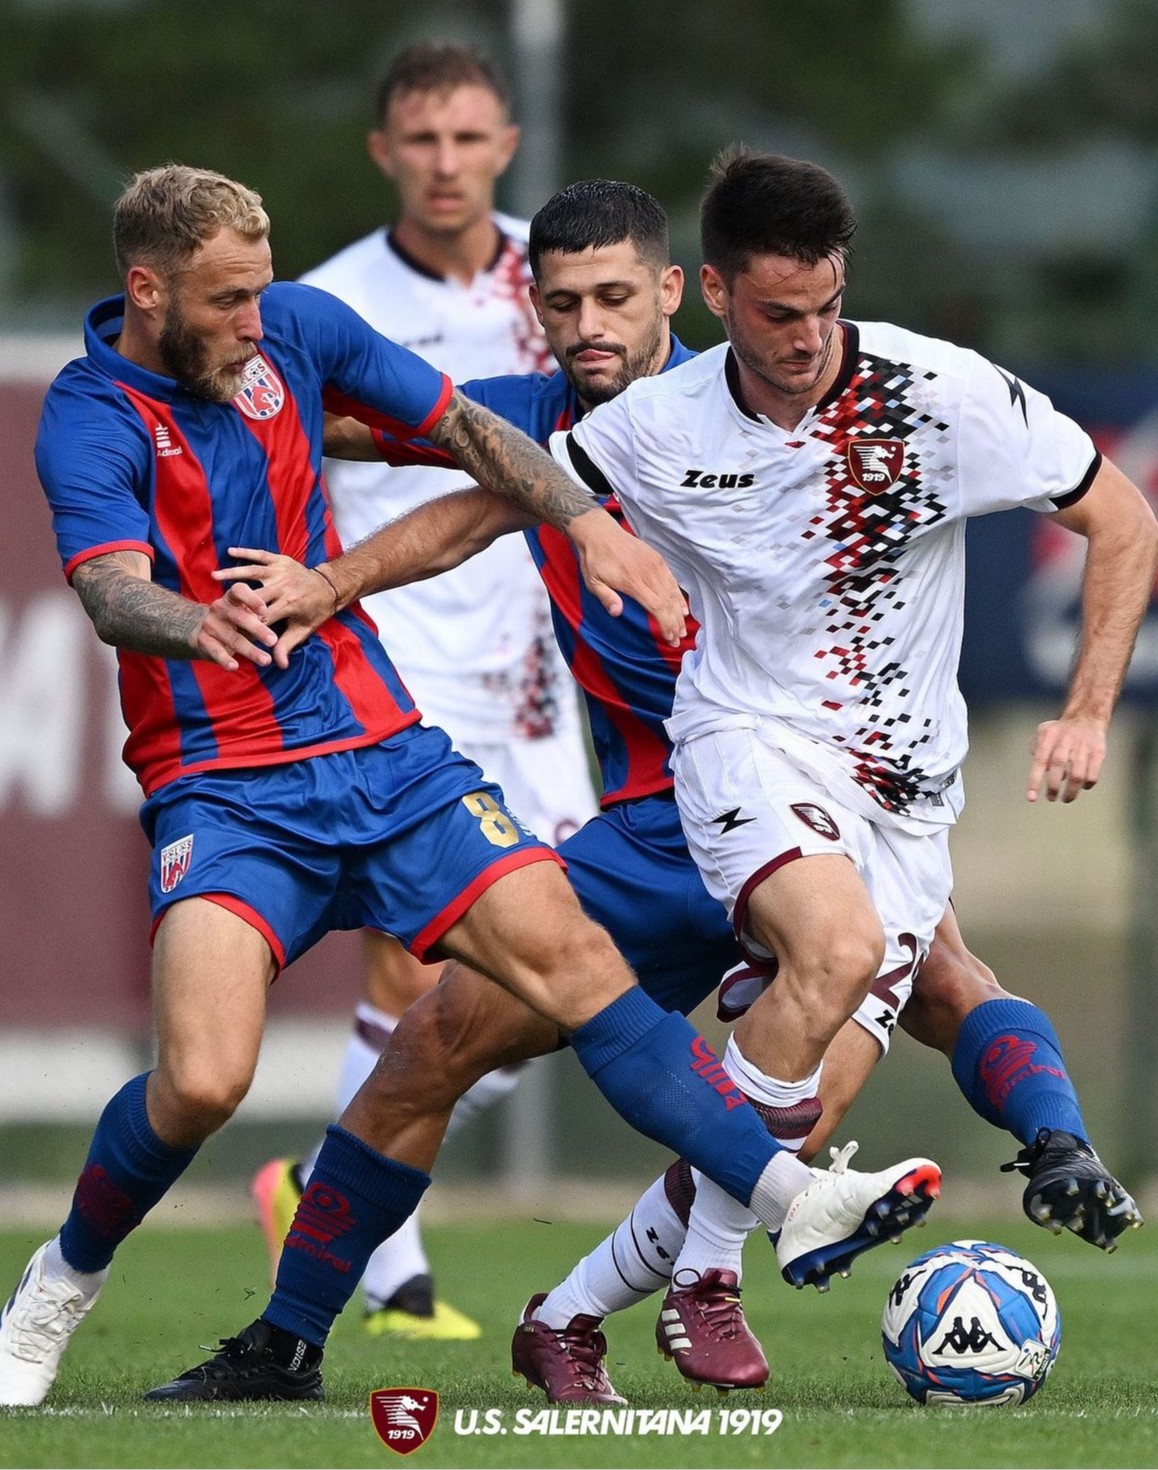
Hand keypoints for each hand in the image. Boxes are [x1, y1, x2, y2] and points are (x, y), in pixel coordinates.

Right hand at [192, 582, 277, 670]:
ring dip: (251, 651)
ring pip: (233, 639)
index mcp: (231, 598)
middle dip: (258, 630)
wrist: (199, 630)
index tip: (265, 611)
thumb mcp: (246, 615)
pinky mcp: (204, 641)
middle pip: (240, 617)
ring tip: (266, 661)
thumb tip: (276, 633)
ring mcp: (210, 624)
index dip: (252, 599)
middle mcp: (219, 608)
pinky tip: (234, 667)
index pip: (239, 591)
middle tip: (273, 641)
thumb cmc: (234, 621)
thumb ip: (259, 620)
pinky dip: (225, 660)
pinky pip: (216, 652)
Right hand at [213, 547, 335, 667]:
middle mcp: (284, 586)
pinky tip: (230, 551)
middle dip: (236, 601)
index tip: (230, 629)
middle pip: (254, 595)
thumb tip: (280, 665)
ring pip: (253, 571)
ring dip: (232, 572)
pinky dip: (246, 552)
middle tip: (216, 607)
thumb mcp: (304, 630)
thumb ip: (288, 645)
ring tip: (213, 576)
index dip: (246, 624)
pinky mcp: (281, 560)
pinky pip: (261, 554)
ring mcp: (281, 571)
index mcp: (290, 604)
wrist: (331, 587)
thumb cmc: (315, 612)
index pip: (263, 617)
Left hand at [568, 507, 687, 646]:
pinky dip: (678, 595)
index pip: (656, 606)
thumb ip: (606, 597)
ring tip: (682, 628)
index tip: (669, 637)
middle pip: (668, 602)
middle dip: (675, 623)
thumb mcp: (592, 582)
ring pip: (673, 591)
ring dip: (679, 612)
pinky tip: (682, 608)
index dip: (666, 624)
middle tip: (678, 639)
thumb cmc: (594, 560)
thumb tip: (617, 612)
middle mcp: (647, 572)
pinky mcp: (657, 558)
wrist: (599, 532)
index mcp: (632, 581)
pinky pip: (672, 579)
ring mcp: (654, 564)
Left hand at [1026, 715, 1107, 802]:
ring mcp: (1083, 746)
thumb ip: (1036, 750)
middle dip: (1053, 787)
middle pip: (1058, 767)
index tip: (1031, 798)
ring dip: (1071, 791)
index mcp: (1049, 737)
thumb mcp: (1042, 733)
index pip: (1039, 761)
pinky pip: (1093, 774)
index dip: (1034, 781)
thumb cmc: (1060, 731)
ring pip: (1077, 775)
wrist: (1087, 716)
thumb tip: (1039, 773)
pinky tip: (1083, 786)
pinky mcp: (1098, 752)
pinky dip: (1087, 784)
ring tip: (1066, 798)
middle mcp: (1065, 741)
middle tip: (1051, 798)